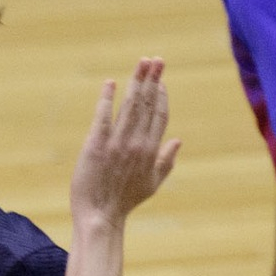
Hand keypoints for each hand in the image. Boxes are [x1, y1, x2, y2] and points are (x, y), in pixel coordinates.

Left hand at [69, 58, 180, 228]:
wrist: (100, 216)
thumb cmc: (125, 201)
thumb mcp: (152, 184)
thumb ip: (167, 161)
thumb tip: (178, 140)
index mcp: (151, 151)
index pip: (159, 116)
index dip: (161, 95)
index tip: (161, 80)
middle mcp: (136, 143)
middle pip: (147, 104)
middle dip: (152, 79)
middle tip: (156, 59)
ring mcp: (117, 143)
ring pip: (129, 105)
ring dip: (136, 81)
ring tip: (142, 63)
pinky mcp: (96, 144)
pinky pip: (103, 116)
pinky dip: (107, 98)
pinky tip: (111, 83)